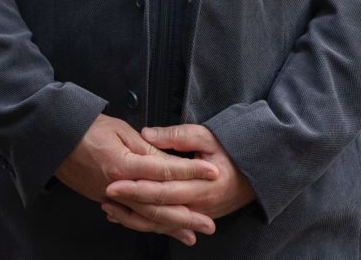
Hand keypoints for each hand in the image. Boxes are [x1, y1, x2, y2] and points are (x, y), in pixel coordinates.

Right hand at [54, 114, 218, 244]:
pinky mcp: (103, 199)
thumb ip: (146, 148)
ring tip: (190, 234)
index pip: (166, 170)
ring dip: (170, 227)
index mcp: (124, 163)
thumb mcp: (119, 129)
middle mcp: (118, 186)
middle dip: (187, 215)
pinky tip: (159, 229)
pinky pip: (129, 217)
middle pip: (159, 205)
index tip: (213, 173)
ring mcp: (109, 196)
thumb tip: (169, 162)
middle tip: (209, 224)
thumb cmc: (85, 127)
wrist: (53, 139)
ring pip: (145, 217)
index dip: (191, 172)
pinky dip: (147, 226)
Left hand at [102, 123, 254, 238]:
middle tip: (105, 196)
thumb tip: (148, 135)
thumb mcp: (207, 136)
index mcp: (201, 185)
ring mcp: (196, 214)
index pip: (162, 189)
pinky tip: (126, 217)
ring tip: (110, 210)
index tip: (114, 182)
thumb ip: (177, 135)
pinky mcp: (194, 216)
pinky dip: (145, 222)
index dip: (136, 187)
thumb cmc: (231, 151)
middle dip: (129, 204)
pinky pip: (166, 224)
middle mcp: (198, 205)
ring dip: (133, 218)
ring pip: (160, 223)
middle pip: (157, 209)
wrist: (254, 173)